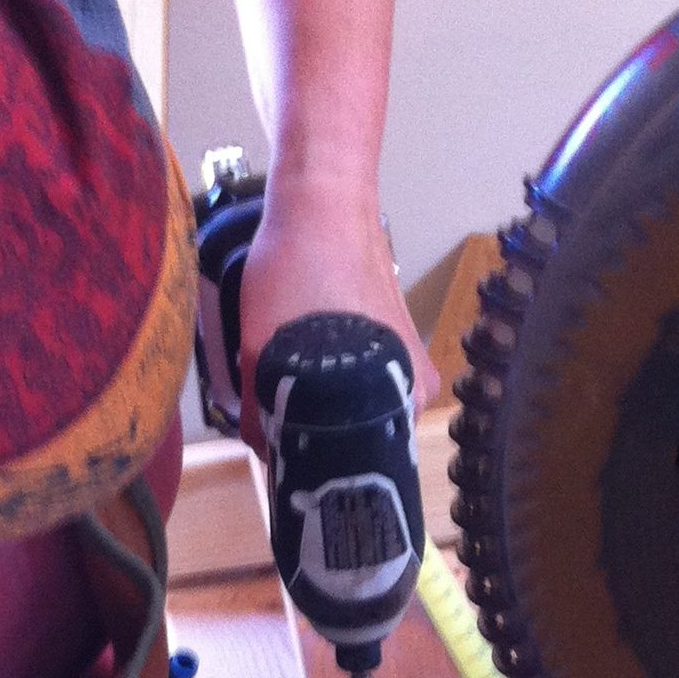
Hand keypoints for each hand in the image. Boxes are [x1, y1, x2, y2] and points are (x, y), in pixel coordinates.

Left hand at [237, 175, 439, 452]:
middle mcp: (417, 387)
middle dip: (322, 440)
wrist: (323, 202)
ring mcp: (410, 361)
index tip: (291, 475)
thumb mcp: (261, 352)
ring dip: (328, 408)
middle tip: (281, 435)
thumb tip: (265, 453)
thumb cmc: (297, 273)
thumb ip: (261, 414)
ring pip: (362, 408)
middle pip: (363, 438)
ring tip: (289, 396)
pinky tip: (308, 365)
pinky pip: (365, 378)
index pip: (362, 464)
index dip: (324, 472)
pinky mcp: (397, 337)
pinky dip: (337, 380)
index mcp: (402, 400)